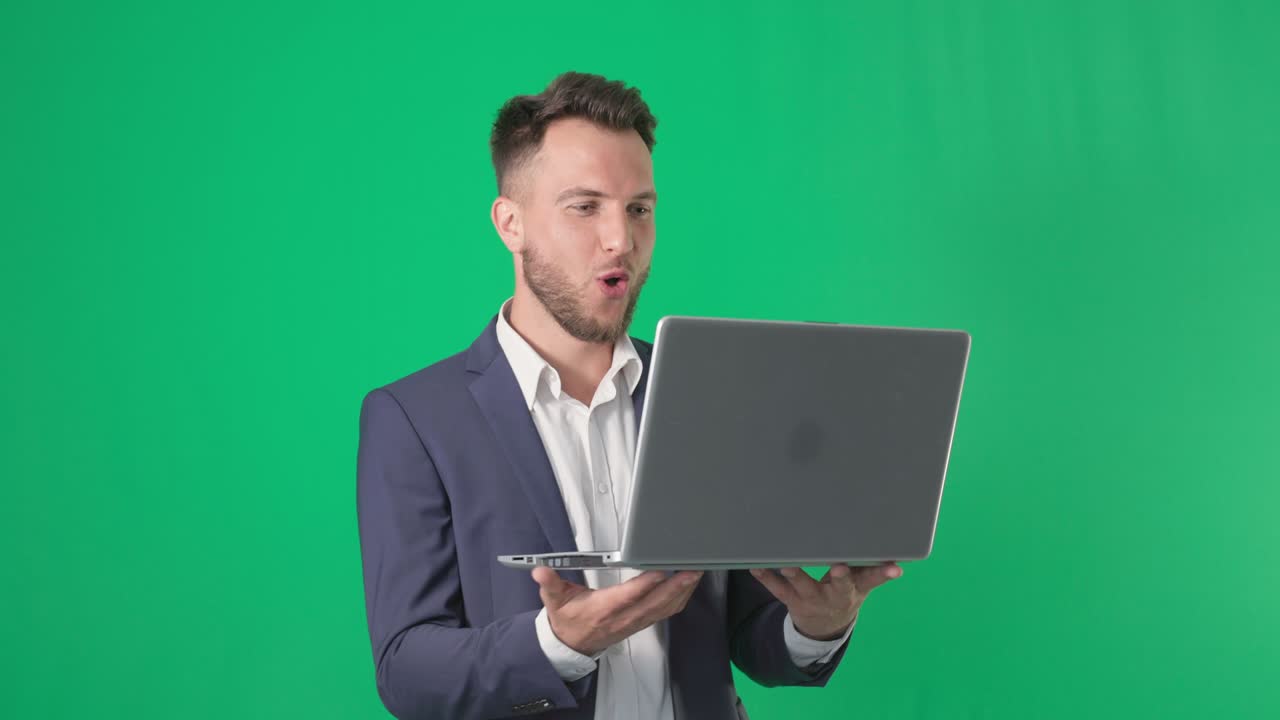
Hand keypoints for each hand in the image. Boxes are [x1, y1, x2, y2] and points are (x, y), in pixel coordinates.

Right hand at [532, 567, 703, 655]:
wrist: (571, 644)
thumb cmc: (566, 618)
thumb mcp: (553, 600)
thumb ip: (550, 584)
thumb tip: (540, 571)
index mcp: (602, 610)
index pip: (627, 596)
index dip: (645, 584)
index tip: (659, 570)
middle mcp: (622, 618)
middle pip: (654, 603)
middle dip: (675, 586)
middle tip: (691, 568)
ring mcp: (634, 622)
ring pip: (664, 608)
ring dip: (682, 592)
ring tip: (695, 573)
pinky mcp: (641, 622)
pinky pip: (665, 612)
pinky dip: (679, 599)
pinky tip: (687, 586)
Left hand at [749, 562, 901, 640]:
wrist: (825, 626)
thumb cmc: (846, 592)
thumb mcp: (862, 584)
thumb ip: (872, 566)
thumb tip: (893, 549)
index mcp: (856, 588)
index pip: (873, 580)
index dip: (883, 574)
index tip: (894, 568)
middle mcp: (836, 595)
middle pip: (840, 586)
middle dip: (840, 576)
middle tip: (840, 567)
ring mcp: (812, 598)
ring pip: (804, 586)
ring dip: (796, 575)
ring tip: (788, 564)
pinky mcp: (792, 600)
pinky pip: (777, 590)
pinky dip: (766, 577)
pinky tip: (756, 566)